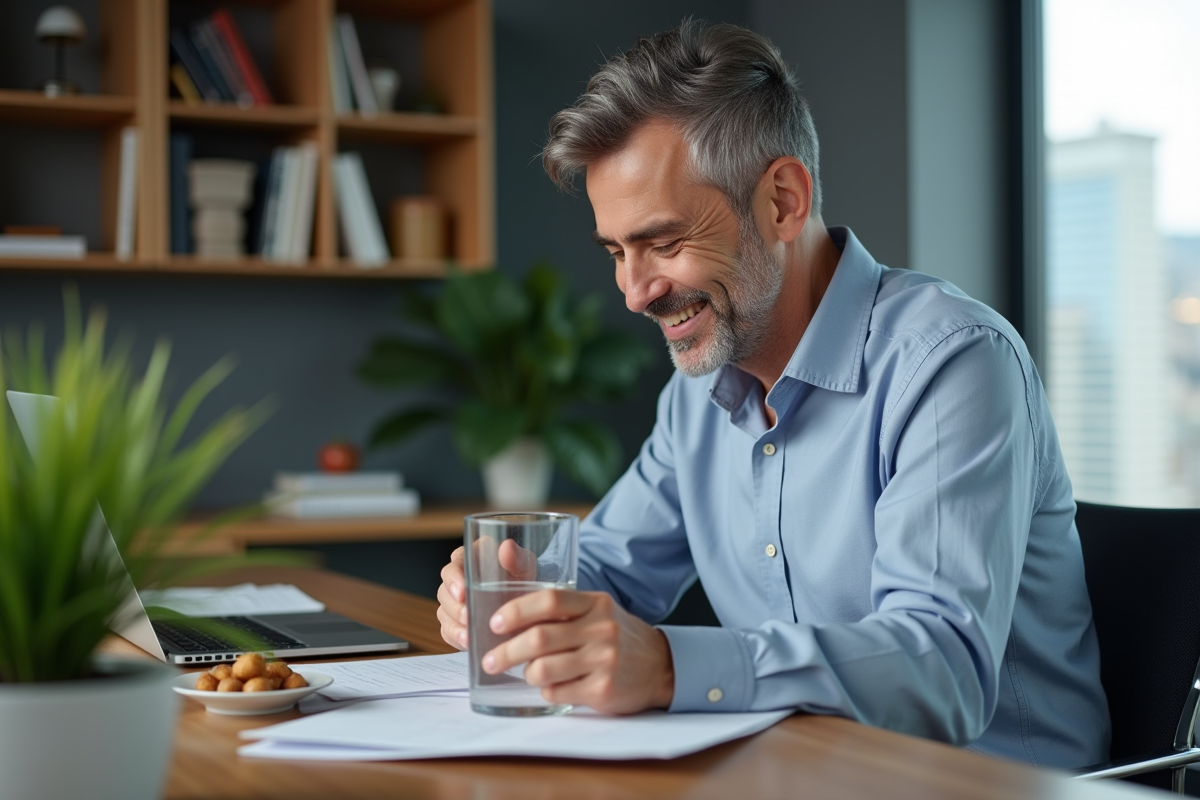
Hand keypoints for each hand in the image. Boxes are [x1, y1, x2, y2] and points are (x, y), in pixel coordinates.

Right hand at [436, 539, 536, 649]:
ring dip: (454, 625)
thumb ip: (515, 556)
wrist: (528, 599)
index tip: (462, 592)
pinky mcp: (456, 622)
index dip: (454, 579)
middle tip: (467, 616)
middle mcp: (457, 580)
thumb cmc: (522, 576)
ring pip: (444, 613)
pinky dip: (456, 638)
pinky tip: (467, 644)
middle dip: (454, 607)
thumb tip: (506, 547)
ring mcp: (454, 603)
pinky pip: (448, 631)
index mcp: (469, 559)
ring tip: (468, 636)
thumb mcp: (524, 564)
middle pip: (444, 592)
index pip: (453, 567)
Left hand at [481, 589, 674, 714]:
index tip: (494, 623)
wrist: (660, 666)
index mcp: (595, 604)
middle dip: (506, 651)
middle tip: (489, 660)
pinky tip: (552, 686)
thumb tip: (509, 621)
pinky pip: (557, 691)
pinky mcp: (603, 689)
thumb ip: (563, 612)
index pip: (548, 600)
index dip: (515, 611)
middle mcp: (600, 629)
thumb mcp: (597, 613)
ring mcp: (603, 660)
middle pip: (540, 638)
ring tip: (526, 674)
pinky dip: (546, 690)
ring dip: (526, 674)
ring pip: (544, 668)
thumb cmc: (617, 637)